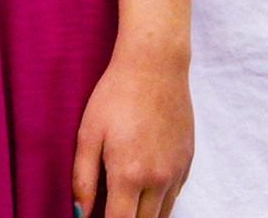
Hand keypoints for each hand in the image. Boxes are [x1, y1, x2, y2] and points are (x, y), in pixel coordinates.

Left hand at [72, 43, 191, 217]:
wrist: (155, 65)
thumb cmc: (116, 95)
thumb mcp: (88, 134)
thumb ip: (83, 179)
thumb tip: (80, 214)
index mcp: (128, 175)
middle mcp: (157, 179)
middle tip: (111, 209)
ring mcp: (176, 171)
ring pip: (162, 214)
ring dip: (144, 215)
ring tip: (126, 202)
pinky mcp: (188, 161)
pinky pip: (174, 194)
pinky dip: (160, 199)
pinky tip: (145, 185)